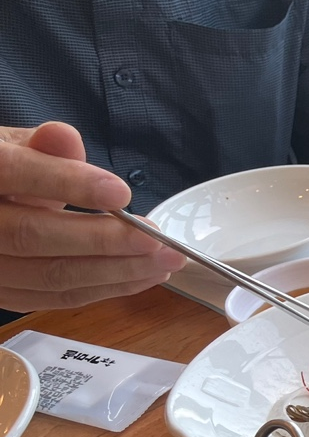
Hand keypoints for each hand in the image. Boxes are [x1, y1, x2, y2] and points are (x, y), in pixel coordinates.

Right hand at [0, 122, 183, 311]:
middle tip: (156, 239)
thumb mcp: (11, 147)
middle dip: (103, 240)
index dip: (67, 184)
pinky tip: (141, 276)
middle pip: (33, 236)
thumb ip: (40, 147)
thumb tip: (66, 138)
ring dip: (115, 272)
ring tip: (163, 261)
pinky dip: (103, 288)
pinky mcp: (5, 293)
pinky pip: (56, 298)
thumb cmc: (2, 172)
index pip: (13, 174)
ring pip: (49, 275)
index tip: (120, 192)